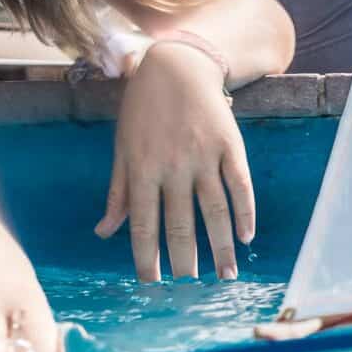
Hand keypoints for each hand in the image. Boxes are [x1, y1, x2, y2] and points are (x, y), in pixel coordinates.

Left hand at [95, 41, 255, 281]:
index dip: (147, 258)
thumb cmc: (143, 109)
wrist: (178, 64)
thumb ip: (118, 192)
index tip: (151, 285)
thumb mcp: (123, 147)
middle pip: (181, 223)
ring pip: (214, 210)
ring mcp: (204, 155)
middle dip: (185, 260)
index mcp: (142, 169)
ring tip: (226, 275)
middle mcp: (173, 166)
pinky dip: (246, 211)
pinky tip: (247, 235)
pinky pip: (240, 184)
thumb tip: (104, 232)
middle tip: (190, 287)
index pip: (144, 225)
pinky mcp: (230, 144)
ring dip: (221, 246)